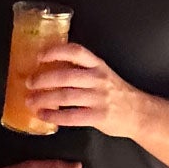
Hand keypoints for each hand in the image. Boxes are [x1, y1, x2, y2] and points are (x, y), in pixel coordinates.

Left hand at [27, 43, 142, 138]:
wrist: (140, 112)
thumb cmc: (115, 92)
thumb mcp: (102, 74)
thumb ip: (80, 70)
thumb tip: (48, 68)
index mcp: (97, 65)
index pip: (76, 51)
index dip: (56, 51)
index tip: (40, 55)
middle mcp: (98, 79)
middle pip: (66, 76)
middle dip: (43, 79)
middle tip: (28, 82)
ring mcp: (99, 98)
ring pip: (66, 96)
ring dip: (44, 98)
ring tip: (30, 100)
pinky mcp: (99, 116)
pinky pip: (72, 116)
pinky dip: (54, 116)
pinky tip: (43, 115)